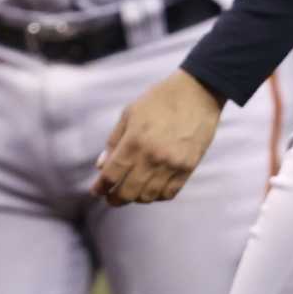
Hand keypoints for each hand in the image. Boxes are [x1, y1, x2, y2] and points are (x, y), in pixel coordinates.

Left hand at [92, 69, 224, 205]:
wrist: (196, 94)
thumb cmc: (159, 100)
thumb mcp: (129, 113)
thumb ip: (114, 141)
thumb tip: (101, 165)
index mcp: (134, 141)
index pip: (112, 174)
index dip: (101, 186)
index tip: (95, 191)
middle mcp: (152, 157)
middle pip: (129, 191)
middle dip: (115, 198)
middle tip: (110, 198)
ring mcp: (172, 165)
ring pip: (149, 196)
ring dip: (136, 198)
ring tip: (129, 194)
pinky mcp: (188, 169)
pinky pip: (169, 193)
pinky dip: (157, 196)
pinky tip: (150, 191)